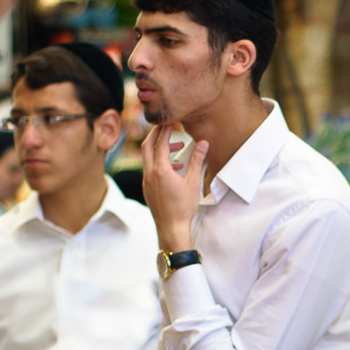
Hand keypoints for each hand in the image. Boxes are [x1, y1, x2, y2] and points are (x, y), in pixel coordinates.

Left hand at [141, 124, 207, 250]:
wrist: (171, 228)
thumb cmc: (183, 207)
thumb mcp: (193, 182)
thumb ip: (196, 160)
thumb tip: (203, 143)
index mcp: (160, 170)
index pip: (160, 143)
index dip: (165, 130)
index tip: (171, 121)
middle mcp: (149, 173)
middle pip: (147, 146)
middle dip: (156, 134)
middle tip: (167, 126)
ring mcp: (146, 181)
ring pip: (148, 157)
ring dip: (160, 149)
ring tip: (178, 147)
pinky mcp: (147, 188)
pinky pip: (150, 168)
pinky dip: (160, 161)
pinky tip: (175, 167)